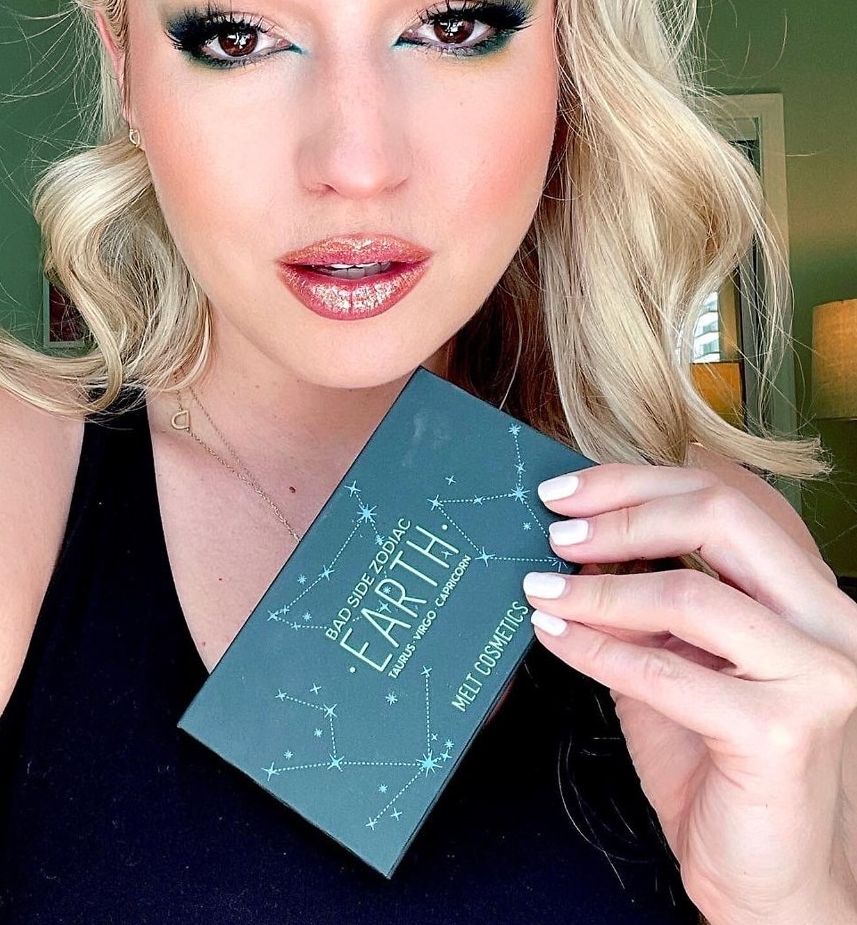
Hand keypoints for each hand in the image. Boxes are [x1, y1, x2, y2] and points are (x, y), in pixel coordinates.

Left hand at [521, 453, 856, 924]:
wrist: (770, 881)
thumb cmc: (721, 766)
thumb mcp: (679, 660)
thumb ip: (645, 604)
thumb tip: (579, 543)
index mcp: (809, 597)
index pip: (726, 501)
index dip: (637, 484)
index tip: (566, 491)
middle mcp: (830, 624)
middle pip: (722, 518)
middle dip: (623, 511)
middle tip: (554, 527)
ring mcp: (817, 677)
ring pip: (689, 593)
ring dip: (597, 588)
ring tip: (540, 587)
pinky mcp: (782, 732)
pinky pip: (663, 671)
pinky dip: (595, 648)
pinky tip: (554, 635)